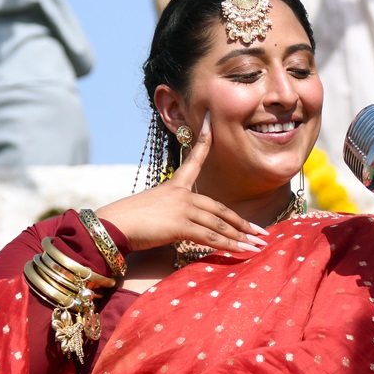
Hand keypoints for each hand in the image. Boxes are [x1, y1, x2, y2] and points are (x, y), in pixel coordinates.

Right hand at [93, 116, 266, 255]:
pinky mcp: (180, 224)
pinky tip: (243, 252)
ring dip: (241, 237)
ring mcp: (182, 208)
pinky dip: (229, 246)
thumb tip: (174, 225)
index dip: (203, 140)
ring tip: (258, 246)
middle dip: (243, 223)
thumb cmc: (126, 222)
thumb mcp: (150, 212)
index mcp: (174, 186)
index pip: (193, 159)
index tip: (210, 121)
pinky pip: (211, 237)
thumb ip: (168, 215)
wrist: (111, 226)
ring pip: (219, 224)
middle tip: (262, 232)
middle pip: (220, 208)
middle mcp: (181, 194)